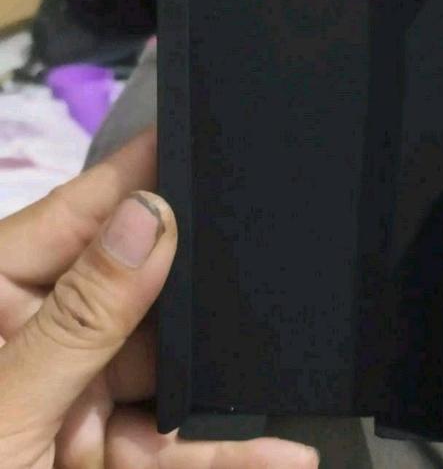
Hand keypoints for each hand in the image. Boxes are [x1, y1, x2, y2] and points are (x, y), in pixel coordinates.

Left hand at [0, 130, 318, 467]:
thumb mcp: (2, 414)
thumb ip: (78, 316)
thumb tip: (147, 219)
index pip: (78, 214)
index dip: (140, 173)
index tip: (199, 135)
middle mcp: (38, 337)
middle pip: (141, 290)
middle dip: (199, 288)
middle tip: (266, 258)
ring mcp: (77, 399)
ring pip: (168, 372)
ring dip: (222, 383)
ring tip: (283, 366)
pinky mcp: (103, 454)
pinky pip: (173, 448)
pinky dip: (224, 453)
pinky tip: (279, 453)